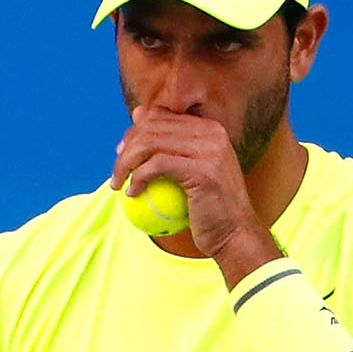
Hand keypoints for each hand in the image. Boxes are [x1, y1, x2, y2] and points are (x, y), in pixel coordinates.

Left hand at [112, 106, 271, 271]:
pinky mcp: (202, 170)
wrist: (235, 235)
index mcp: (209, 129)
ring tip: (118, 183)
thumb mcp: (190, 177)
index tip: (122, 154)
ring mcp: (208, 149)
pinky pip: (157, 165)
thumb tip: (138, 120)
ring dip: (125, 163)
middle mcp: (211, 132)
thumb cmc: (209, 213)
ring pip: (151, 143)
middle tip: (117, 172)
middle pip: (153, 126)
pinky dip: (138, 177)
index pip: (161, 116)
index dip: (135, 132)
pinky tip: (131, 192)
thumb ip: (169, 153)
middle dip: (127, 147)